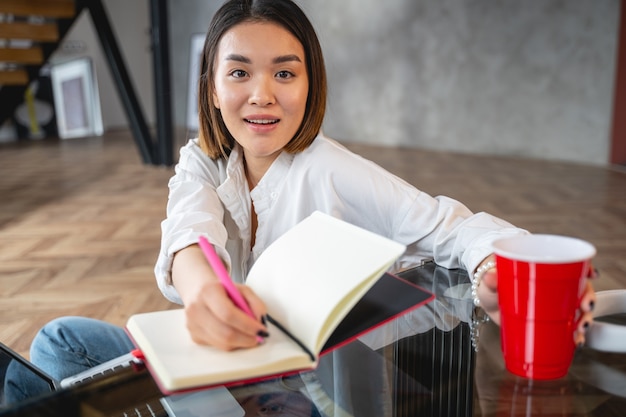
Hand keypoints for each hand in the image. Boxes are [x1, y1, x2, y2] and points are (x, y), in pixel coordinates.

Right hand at [172, 245, 267, 350]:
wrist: (199, 291)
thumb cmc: (223, 291)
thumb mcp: (242, 289)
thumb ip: (255, 302)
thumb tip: (261, 321)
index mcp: (208, 291)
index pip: (228, 313)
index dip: (247, 325)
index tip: (261, 329)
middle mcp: (196, 309)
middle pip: (225, 333)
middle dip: (247, 338)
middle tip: (259, 337)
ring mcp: (193, 325)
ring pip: (222, 343)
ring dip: (241, 343)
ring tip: (250, 336)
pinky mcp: (194, 336)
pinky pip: (218, 346)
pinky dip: (231, 343)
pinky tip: (235, 334)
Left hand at [475, 256, 596, 345]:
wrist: (487, 300)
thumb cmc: (492, 284)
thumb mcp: (490, 280)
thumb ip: (490, 279)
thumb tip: (490, 276)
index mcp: (543, 269)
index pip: (571, 265)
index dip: (585, 269)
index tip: (591, 274)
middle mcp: (553, 286)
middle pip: (580, 289)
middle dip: (588, 298)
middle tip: (584, 307)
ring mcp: (553, 304)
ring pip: (577, 310)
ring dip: (584, 319)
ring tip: (579, 329)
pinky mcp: (549, 322)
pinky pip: (567, 327)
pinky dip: (575, 334)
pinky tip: (576, 341)